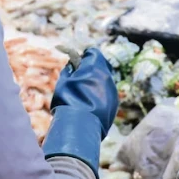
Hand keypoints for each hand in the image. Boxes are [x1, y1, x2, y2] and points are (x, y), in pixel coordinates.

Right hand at [42, 48, 118, 178]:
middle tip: (80, 77)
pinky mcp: (115, 102)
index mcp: (94, 67)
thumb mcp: (63, 82)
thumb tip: (72, 65)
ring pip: (105, 80)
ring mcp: (112, 89)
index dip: (85, 56)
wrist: (79, 126)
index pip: (92, 52)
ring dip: (96, 83)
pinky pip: (107, 93)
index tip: (78, 62)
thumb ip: (70, 71)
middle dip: (92, 69)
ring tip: (84, 94)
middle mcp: (106, 75)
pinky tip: (90, 104)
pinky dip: (100, 95)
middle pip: (101, 65)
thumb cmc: (67, 101)